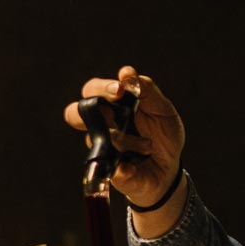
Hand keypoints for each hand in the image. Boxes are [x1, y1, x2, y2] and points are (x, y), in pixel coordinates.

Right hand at [63, 66, 184, 208]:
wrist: (170, 168)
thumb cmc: (163, 134)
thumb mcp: (162, 109)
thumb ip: (147, 90)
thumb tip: (126, 73)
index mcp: (111, 106)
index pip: (93, 90)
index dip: (101, 87)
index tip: (120, 88)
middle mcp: (100, 126)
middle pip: (74, 113)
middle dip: (90, 107)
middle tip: (115, 103)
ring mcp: (101, 149)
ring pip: (99, 140)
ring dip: (125, 140)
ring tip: (148, 146)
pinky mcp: (108, 172)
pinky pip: (109, 169)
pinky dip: (123, 168)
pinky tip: (134, 166)